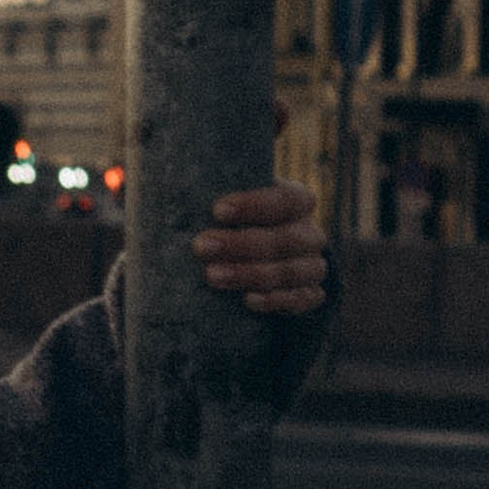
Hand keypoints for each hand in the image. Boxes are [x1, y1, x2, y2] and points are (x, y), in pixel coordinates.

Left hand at [192, 183, 330, 316]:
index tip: (216, 210)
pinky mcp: (309, 295)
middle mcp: (309, 233)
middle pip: (285, 240)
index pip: (286, 200)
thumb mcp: (227, 204)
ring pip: (291, 272)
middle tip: (201, 246)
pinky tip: (249, 300)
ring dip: (250, 274)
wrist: (256, 261)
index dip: (254, 205)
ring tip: (212, 276)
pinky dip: (275, 301)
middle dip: (241, 244)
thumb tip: (175, 187)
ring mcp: (313, 266)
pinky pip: (300, 299)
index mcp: (297, 202)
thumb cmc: (233, 223)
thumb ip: (210, 194)